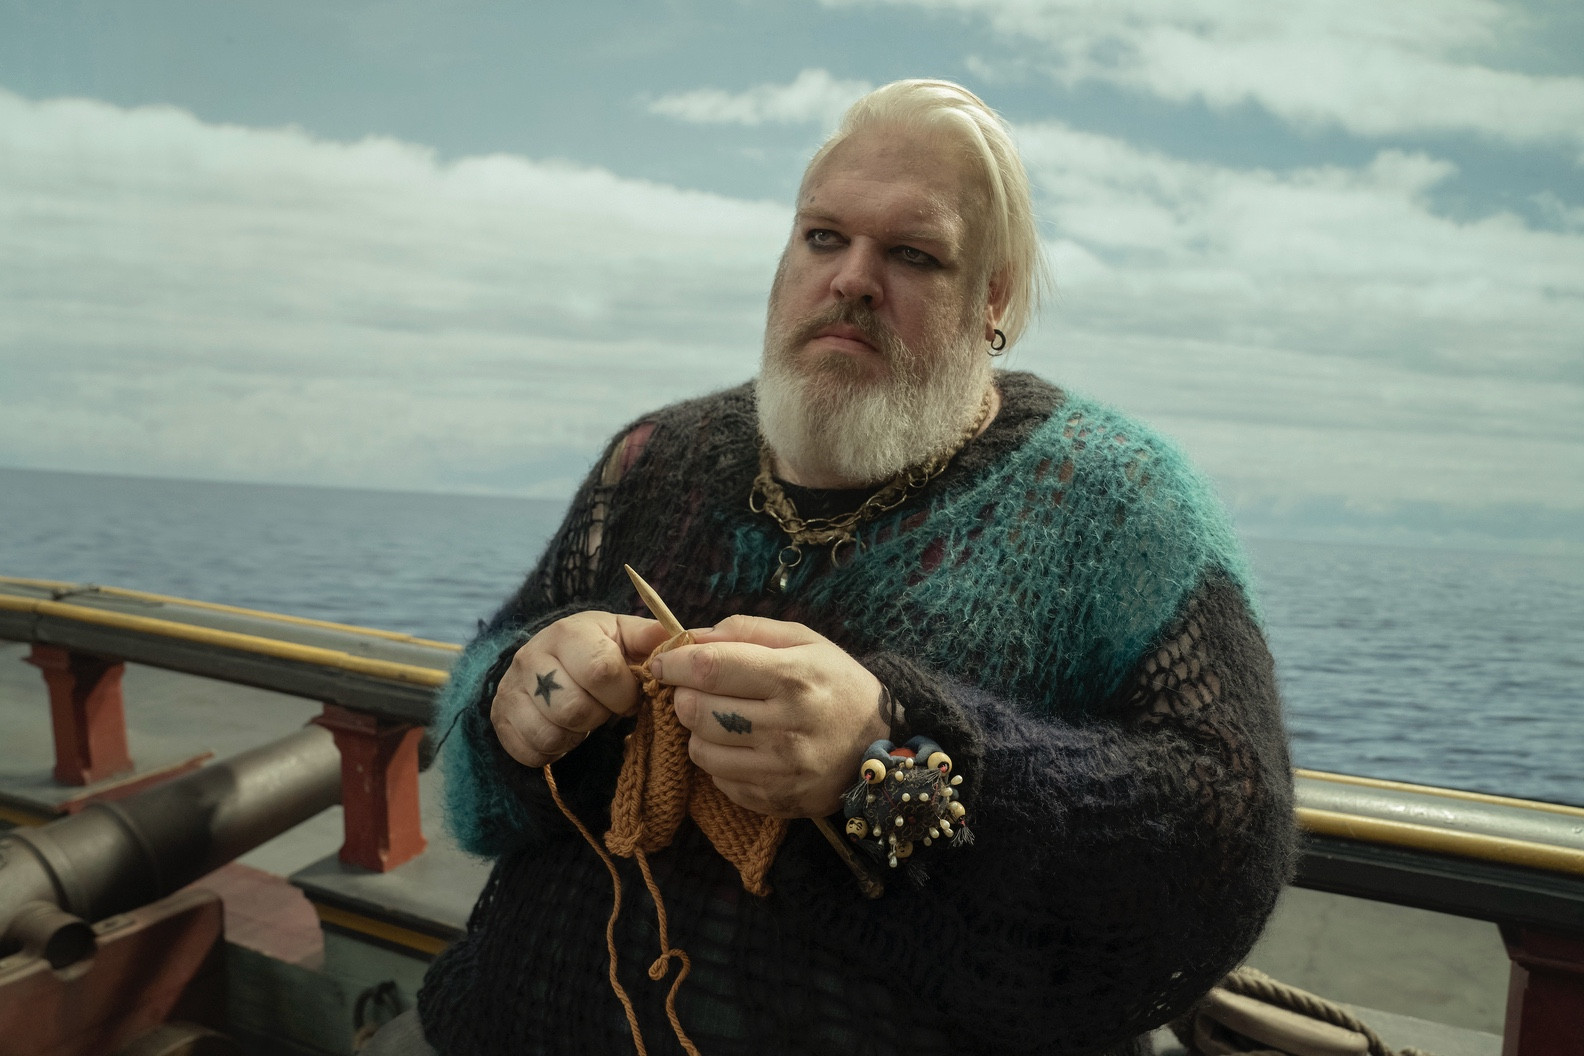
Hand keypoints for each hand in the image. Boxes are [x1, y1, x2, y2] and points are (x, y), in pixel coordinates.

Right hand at [491, 611, 669, 767]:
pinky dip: (552, 752)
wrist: (549, 659)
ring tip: (582, 719)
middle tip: (602, 709)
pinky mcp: (499, 717)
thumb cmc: (597, 650)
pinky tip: (562, 731)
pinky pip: (528, 752)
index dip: (623, 693)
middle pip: (573, 707)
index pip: (600, 671)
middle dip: (598, 716)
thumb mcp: (624, 636)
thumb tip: (679, 638)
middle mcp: (532, 656)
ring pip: (549, 734)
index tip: (628, 694)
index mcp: (569, 632)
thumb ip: (651, 638)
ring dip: (575, 735)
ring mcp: (511, 687)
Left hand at [652, 615, 888, 817]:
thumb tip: (692, 636)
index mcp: (793, 677)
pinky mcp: (774, 799)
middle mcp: (785, 726)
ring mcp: (779, 769)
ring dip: (698, 731)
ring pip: (701, 750)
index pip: (711, 668)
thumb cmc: (837, 684)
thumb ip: (747, 631)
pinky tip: (739, 747)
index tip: (664, 661)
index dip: (675, 662)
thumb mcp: (805, 641)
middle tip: (697, 690)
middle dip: (684, 695)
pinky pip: (718, 780)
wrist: (879, 746)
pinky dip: (718, 761)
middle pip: (697, 711)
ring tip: (720, 719)